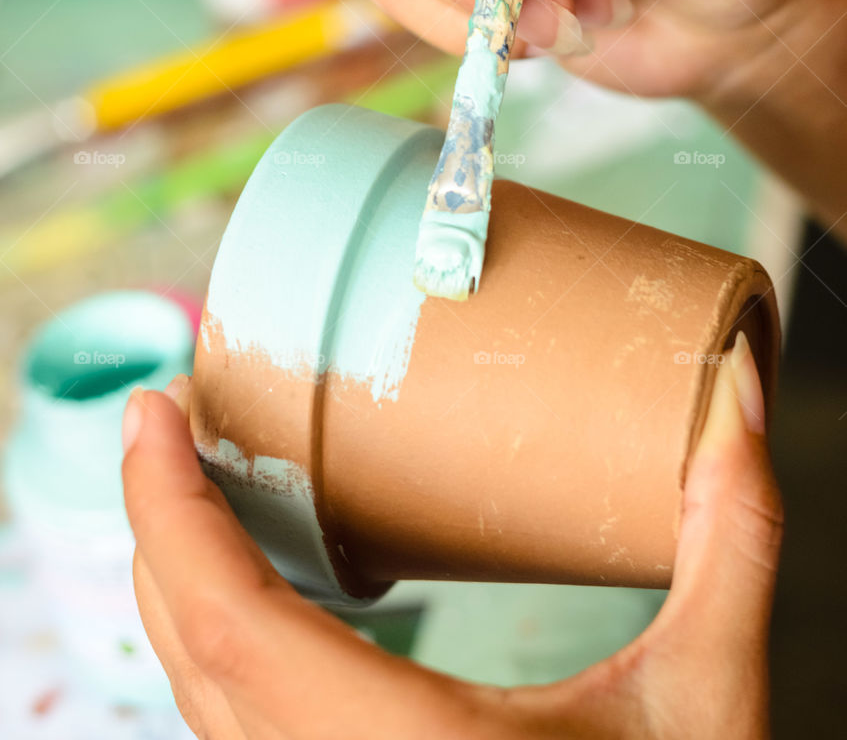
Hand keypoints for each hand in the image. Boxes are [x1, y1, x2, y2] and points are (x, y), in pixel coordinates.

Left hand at [123, 335, 781, 738]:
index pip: (230, 623)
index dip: (166, 510)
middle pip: (188, 646)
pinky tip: (242, 580)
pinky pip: (230, 724)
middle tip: (172, 410)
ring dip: (176, 575)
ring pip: (198, 692)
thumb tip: (738, 392)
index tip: (150, 407)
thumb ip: (730, 537)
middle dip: (158, 519)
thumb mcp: (708, 698)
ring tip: (194, 474)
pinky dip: (211, 635)